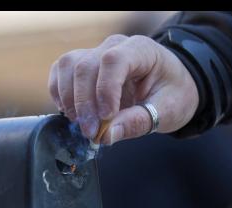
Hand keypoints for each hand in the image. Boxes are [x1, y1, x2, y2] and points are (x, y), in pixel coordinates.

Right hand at [48, 34, 198, 143]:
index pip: (114, 61)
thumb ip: (138, 122)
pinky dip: (59, 94)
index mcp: (141, 50)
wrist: (168, 87)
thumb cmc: (172, 95)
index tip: (106, 118)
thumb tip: (106, 136)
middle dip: (84, 103)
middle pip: (86, 66)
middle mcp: (114, 47)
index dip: (105, 90)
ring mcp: (95, 53)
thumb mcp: (167, 111)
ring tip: (81, 124)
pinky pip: (60, 72)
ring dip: (69, 99)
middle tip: (91, 132)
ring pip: (68, 66)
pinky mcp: (81, 65)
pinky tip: (70, 113)